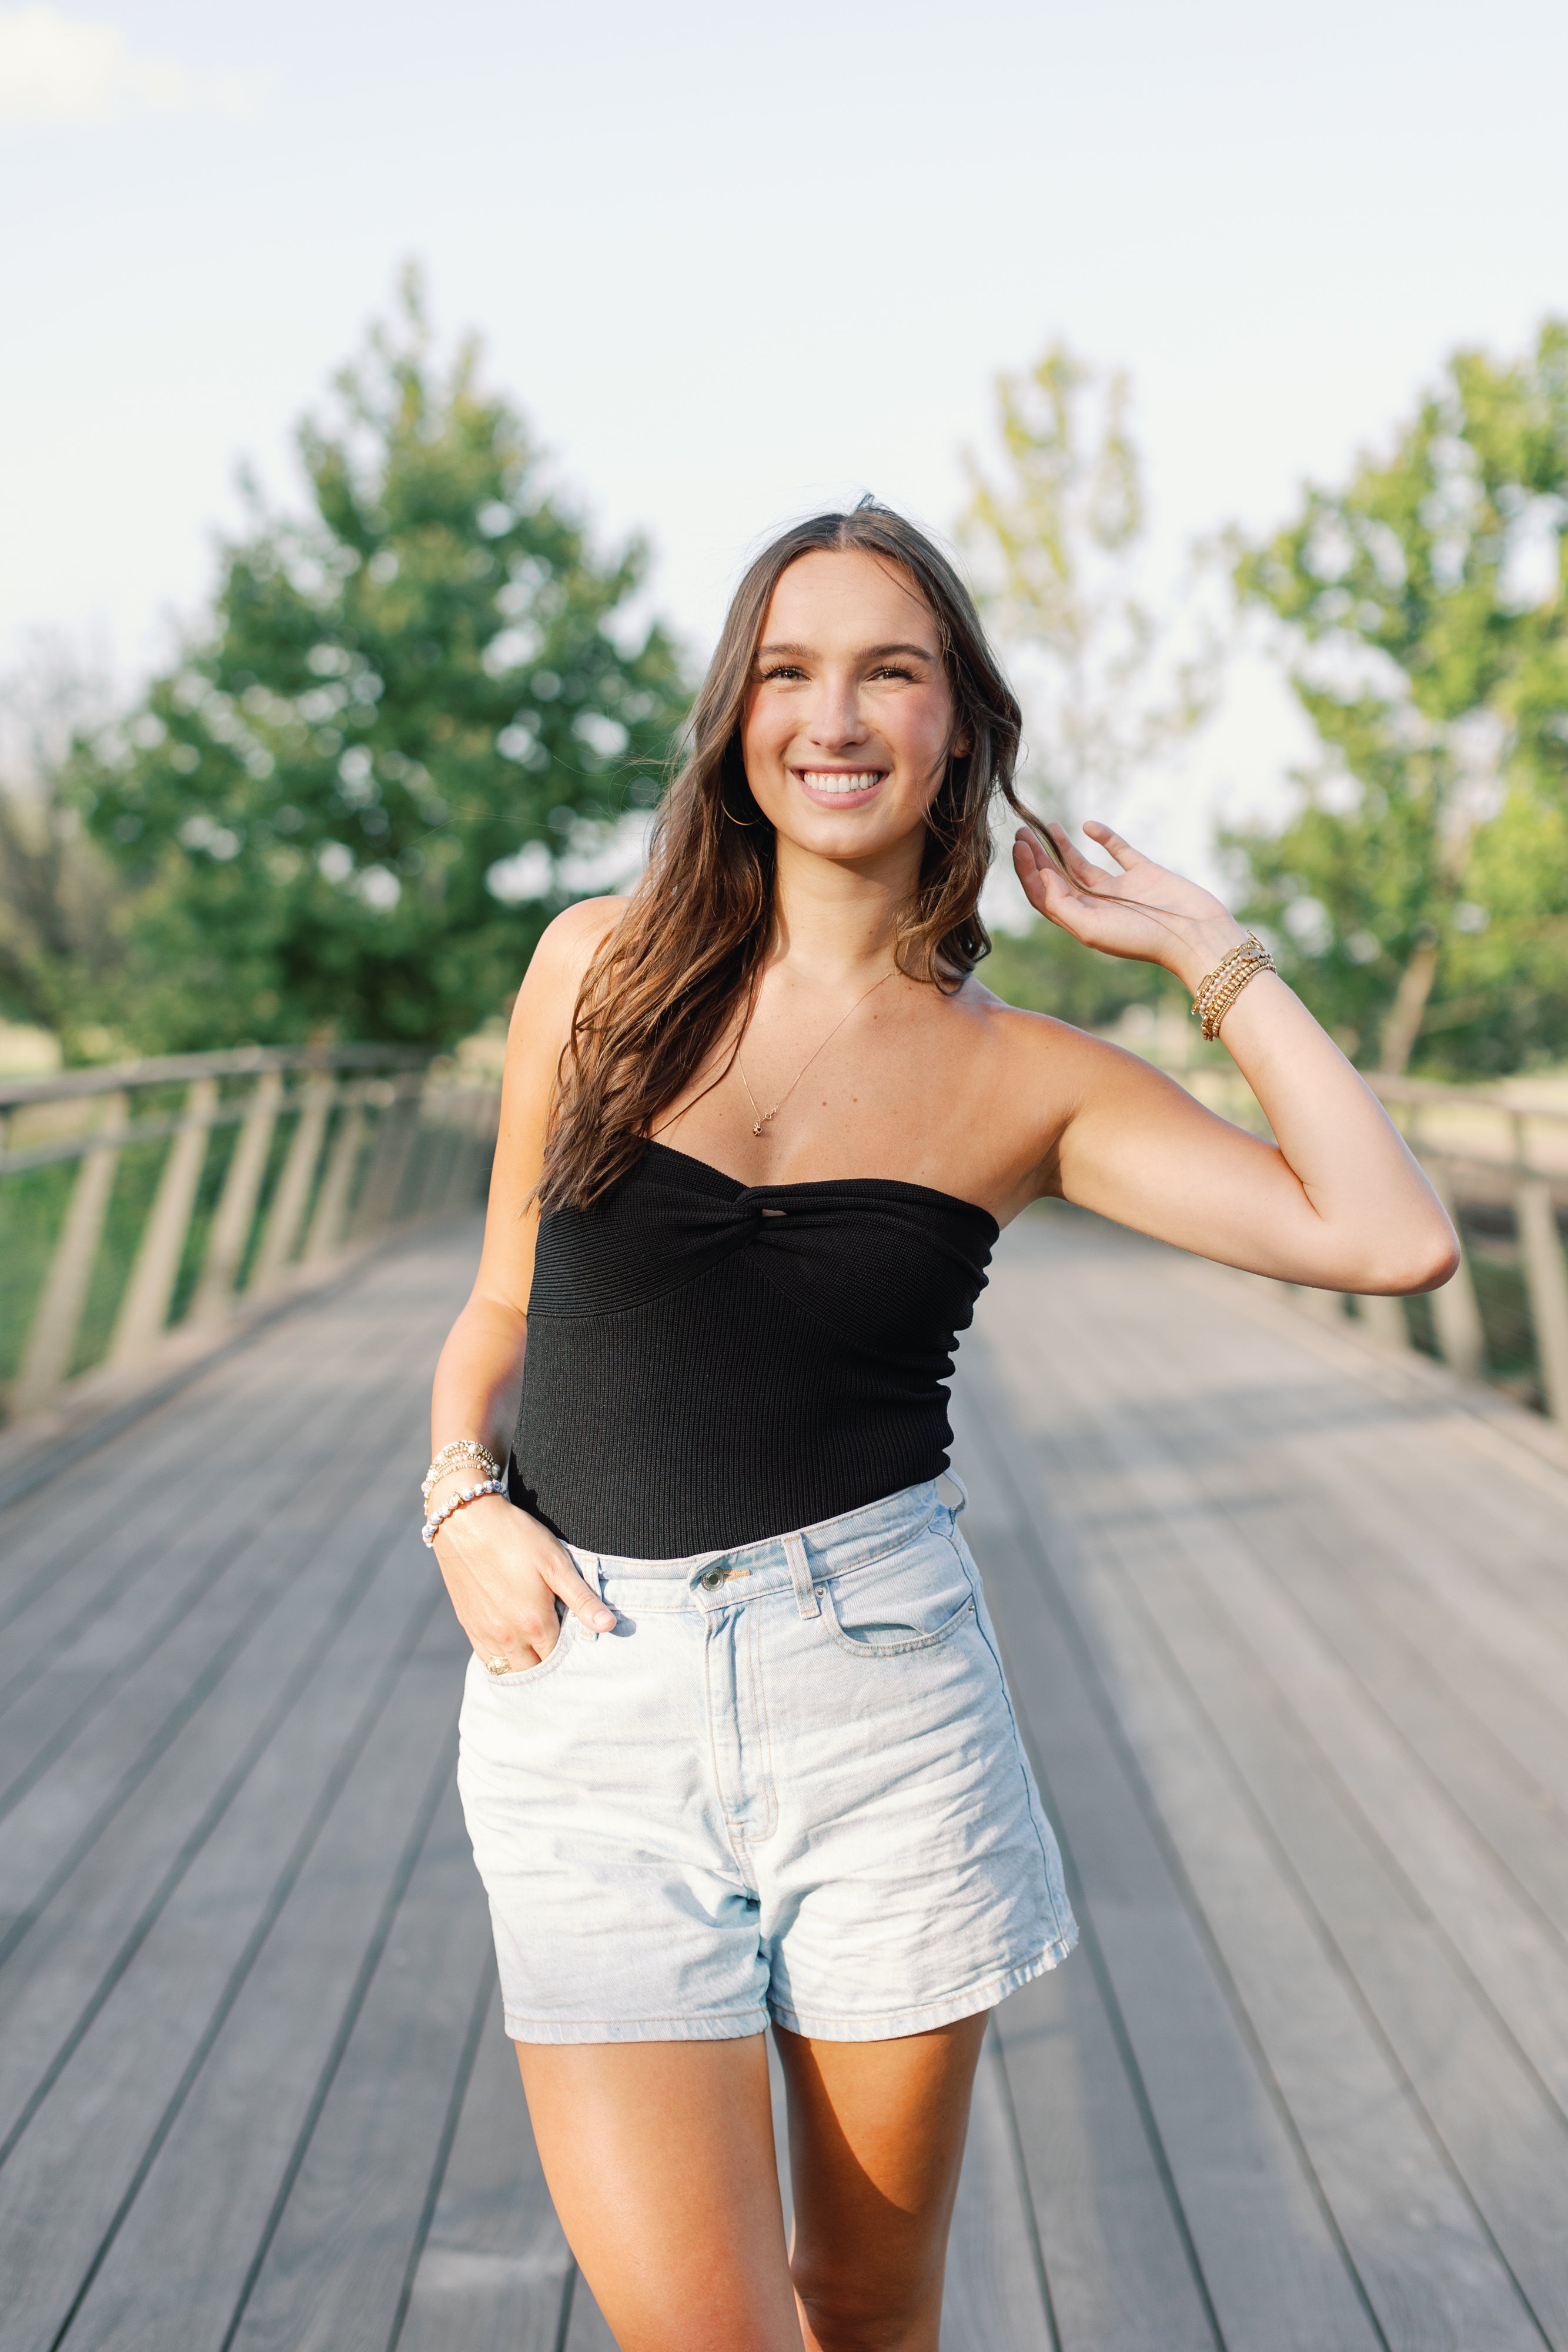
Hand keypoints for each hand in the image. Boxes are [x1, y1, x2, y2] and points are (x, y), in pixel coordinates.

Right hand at [431, 1485, 613, 1670]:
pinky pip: (487, 1660)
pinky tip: (513, 1647)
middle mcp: (508, 1637)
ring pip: (509, 1669)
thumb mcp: (556, 1563)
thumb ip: (581, 1599)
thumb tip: (608, 1626)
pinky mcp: (468, 1625)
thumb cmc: (516, 1537)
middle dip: (550, 1665)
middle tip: (560, 1647)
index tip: (578, 1642)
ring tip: (538, 1651)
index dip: (571, 1654)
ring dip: (526, 1666)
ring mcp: (485, 1634)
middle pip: (535, 1670)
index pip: (559, 1658)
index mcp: (534, 1624)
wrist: (466, 1521)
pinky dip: (502, 1661)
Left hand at [1014, 820, 1248, 995]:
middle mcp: (1097, 906)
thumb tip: (1041, 874)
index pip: (1043, 895)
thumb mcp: (1092, 928)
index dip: (1027, 872)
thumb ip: (1061, 904)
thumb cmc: (1142, 939)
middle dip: (1038, 855)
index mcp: (1082, 921)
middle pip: (1057, 878)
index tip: (1019, 845)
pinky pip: (1119, 852)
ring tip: (1046, 826)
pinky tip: (1088, 826)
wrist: (1195, 936)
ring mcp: (1121, 889)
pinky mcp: (1144, 873)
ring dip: (1063, 846)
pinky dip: (1105, 837)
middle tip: (1021, 831)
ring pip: (1082, 865)